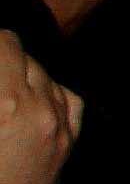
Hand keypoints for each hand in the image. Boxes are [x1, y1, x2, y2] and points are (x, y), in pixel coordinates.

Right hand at [0, 36, 79, 183]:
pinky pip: (63, 96)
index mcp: (7, 103)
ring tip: (0, 91)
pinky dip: (43, 91)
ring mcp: (59, 123)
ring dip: (16, 71)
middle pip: (18, 50)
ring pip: (41, 70)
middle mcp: (40, 107)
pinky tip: (21, 103)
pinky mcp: (68, 141)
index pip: (1, 41)